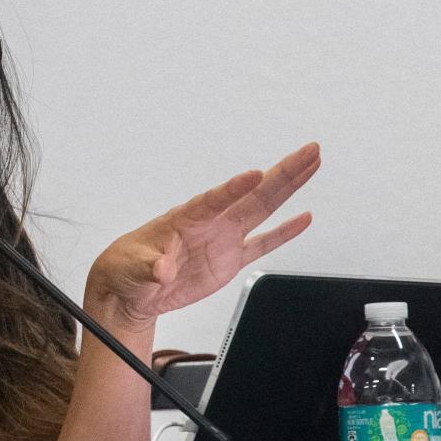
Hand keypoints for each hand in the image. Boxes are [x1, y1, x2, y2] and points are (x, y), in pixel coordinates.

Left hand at [87, 143, 319, 329]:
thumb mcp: (135, 268)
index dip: (234, 188)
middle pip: (252, 193)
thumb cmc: (127, 268)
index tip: (255, 174)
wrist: (132, 289)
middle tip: (309, 151)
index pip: (214, 200)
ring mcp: (222, 239)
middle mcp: (209, 223)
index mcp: (184, 219)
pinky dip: (283, 233)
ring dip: (289, 188)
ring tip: (312, 165)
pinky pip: (262, 243)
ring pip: (263, 209)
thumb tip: (161, 269)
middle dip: (282, 172)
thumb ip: (151, 267)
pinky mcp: (229, 260)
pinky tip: (303, 218)